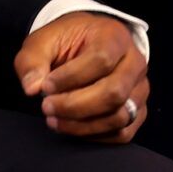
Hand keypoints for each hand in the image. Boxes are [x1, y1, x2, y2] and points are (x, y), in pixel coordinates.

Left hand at [14, 11, 148, 142]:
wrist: (86, 45)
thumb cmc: (65, 43)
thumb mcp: (42, 42)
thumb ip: (32, 61)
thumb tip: (32, 88)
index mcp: (114, 36)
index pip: (101, 60)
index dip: (71, 78)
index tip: (45, 86)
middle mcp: (135, 62)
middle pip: (114, 92)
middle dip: (75, 106)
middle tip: (46, 107)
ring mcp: (140, 89)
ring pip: (120, 116)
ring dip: (82, 125)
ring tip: (54, 119)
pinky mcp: (139, 111)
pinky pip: (123, 132)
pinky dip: (95, 135)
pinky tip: (71, 127)